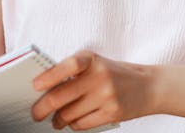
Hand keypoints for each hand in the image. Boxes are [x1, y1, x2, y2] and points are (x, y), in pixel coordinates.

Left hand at [31, 50, 154, 129]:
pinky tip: (74, 121)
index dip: (48, 77)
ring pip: (68, 114)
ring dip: (58, 120)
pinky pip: (82, 124)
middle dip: (41, 109)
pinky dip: (74, 125)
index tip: (35, 86)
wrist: (150, 86)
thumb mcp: (97, 64)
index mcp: (92, 59)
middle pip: (60, 97)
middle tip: (36, 113)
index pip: (68, 66)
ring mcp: (106, 96)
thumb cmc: (116, 74)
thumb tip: (44, 89)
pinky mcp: (112, 113)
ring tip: (57, 119)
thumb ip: (74, 72)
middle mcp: (99, 76)